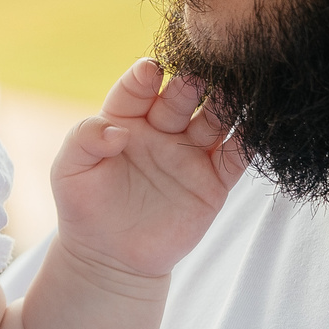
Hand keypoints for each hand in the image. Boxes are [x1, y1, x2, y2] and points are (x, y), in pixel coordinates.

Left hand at [50, 59, 243, 277]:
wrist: (109, 258)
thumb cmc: (83, 208)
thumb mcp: (69, 171)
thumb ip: (84, 140)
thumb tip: (116, 130)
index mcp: (124, 119)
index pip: (136, 90)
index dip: (143, 78)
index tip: (150, 70)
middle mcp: (161, 130)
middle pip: (180, 99)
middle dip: (189, 84)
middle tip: (199, 72)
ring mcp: (189, 155)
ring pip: (213, 121)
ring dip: (225, 104)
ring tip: (236, 88)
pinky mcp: (213, 183)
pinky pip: (235, 158)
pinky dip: (249, 142)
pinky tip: (260, 125)